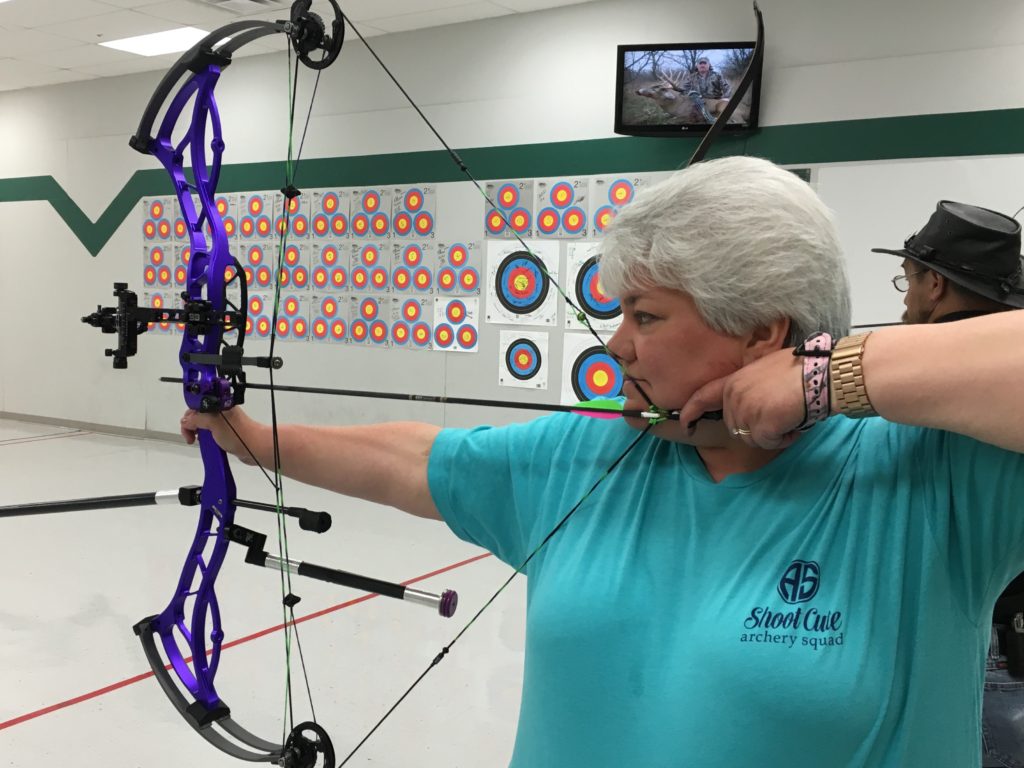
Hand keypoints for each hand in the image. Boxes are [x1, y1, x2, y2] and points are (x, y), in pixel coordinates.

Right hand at [180, 407, 262, 464]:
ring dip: (199, 434)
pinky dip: (206, 440)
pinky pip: (210, 435)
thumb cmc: (239, 434)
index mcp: (217, 405)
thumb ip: (196, 420)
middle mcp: (219, 413)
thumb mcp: (212, 422)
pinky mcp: (224, 434)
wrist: (253, 448)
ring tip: (200, 441)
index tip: (189, 428)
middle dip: (192, 427)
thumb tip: (186, 421)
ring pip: (203, 427)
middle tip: (192, 437)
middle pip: (197, 417)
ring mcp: (222, 424)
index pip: (195, 407)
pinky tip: (207, 444)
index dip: (189, 418)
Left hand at [677, 347, 806, 449]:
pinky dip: (784, 438)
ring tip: (789, 414)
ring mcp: (746, 411)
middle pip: (737, 428)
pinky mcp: (760, 425)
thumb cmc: (802, 370)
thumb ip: (750, 387)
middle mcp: (734, 396)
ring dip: (772, 433)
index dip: (691, 412)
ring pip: (753, 438)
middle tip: (781, 412)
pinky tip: (794, 421)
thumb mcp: (765, 370)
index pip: (704, 397)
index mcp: (734, 381)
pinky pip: (768, 443)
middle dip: (758, 427)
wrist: (822, 373)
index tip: (685, 424)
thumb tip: (752, 403)